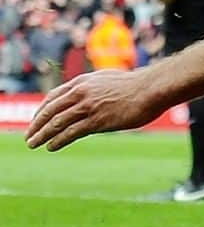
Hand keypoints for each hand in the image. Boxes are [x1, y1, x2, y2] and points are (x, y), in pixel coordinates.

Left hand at [25, 69, 167, 150]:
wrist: (151, 89)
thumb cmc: (136, 85)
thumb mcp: (109, 80)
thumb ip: (96, 88)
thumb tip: (95, 96)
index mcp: (83, 81)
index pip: (54, 96)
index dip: (42, 109)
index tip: (36, 119)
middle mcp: (81, 93)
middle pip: (50, 110)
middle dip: (36, 124)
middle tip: (29, 135)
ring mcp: (88, 106)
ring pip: (57, 123)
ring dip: (42, 134)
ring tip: (33, 144)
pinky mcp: (97, 120)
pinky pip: (71, 132)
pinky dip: (58, 140)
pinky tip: (51, 146)